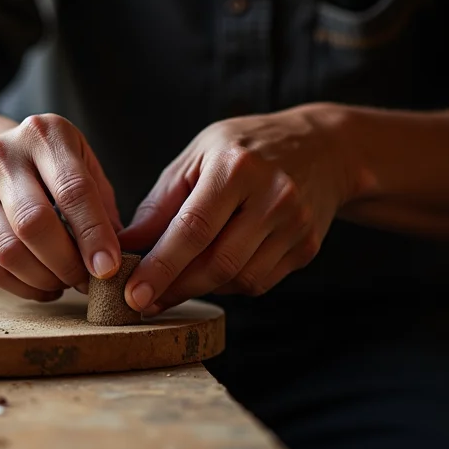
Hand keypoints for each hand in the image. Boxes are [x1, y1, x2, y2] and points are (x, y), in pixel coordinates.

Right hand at [0, 114, 123, 300]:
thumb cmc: (53, 167)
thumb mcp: (83, 167)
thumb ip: (102, 207)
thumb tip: (114, 261)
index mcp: (43, 134)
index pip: (72, 189)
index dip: (93, 234)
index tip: (109, 268)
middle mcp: (1, 155)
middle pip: (33, 223)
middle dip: (66, 262)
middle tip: (88, 281)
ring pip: (9, 251)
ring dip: (45, 279)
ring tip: (66, 282)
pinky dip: (24, 287)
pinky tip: (45, 287)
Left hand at [118, 104, 361, 312]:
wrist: (324, 147)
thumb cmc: (245, 148)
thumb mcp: (197, 157)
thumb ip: (161, 203)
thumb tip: (125, 245)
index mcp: (236, 167)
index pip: (193, 228)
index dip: (161, 266)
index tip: (132, 293)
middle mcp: (273, 196)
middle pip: (219, 262)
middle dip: (175, 288)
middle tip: (142, 301)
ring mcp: (295, 224)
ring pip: (241, 280)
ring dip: (201, 289)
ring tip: (175, 281)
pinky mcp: (307, 247)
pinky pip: (260, 282)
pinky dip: (229, 284)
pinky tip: (214, 269)